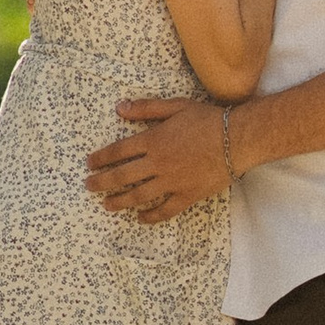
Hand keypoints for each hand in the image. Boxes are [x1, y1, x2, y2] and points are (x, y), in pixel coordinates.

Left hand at [86, 95, 232, 222]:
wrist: (236, 139)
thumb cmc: (207, 119)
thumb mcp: (175, 106)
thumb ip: (146, 109)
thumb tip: (119, 107)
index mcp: (153, 141)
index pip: (119, 151)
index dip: (101, 158)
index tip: (89, 164)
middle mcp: (158, 164)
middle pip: (122, 176)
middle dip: (102, 182)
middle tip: (88, 186)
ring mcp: (172, 182)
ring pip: (139, 195)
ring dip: (120, 201)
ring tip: (106, 206)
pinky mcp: (187, 195)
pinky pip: (165, 210)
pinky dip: (151, 216)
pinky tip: (141, 218)